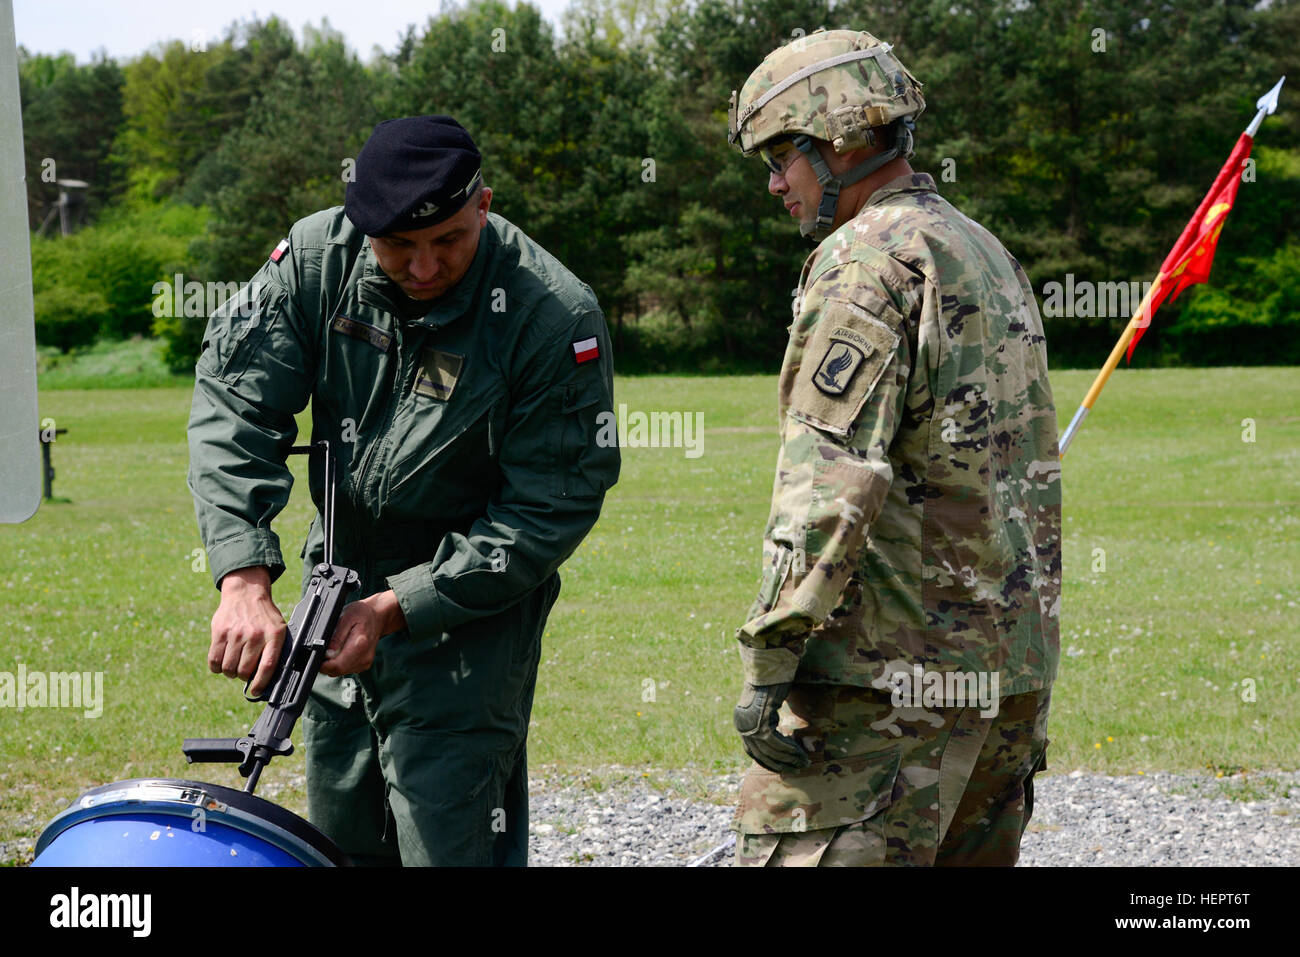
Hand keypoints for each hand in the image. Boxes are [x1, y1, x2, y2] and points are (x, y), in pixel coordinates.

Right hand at [209, 566, 286, 697]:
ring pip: (228, 668)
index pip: (267, 666)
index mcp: (274, 635)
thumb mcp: (278, 628)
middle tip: (243, 672)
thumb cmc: (264, 616)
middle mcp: (255, 635)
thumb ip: (275, 650)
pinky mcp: (220, 632)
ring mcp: (237, 633)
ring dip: (229, 672)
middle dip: (243, 676)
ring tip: (233, 666)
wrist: (246, 592)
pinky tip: (221, 663)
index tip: (256, 691)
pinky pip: (214, 659)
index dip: (261, 683)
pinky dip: (216, 667)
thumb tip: (270, 678)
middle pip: (244, 670)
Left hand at [319, 589, 405, 676]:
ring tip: (334, 647)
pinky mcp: (364, 665)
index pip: (338, 665)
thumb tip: (327, 654)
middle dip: (327, 664)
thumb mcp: (345, 618)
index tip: (318, 657)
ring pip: (341, 672)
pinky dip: (340, 663)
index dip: (324, 665)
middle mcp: (364, 656)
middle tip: (323, 650)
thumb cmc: (361, 614)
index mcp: (359, 644)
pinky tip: (342, 651)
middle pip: (338, 670)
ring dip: (333, 663)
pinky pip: (346, 669)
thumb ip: (336, 637)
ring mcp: (365, 662)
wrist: (378, 616)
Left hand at [733, 681, 810, 773]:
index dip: (768, 761)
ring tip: (804, 761)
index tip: (783, 767)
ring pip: (771, 750)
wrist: (769, 665)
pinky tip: (800, 752)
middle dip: (780, 763)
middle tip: (797, 768)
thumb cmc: (771, 682)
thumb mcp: (765, 706)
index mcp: (741, 722)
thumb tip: (776, 738)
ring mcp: (751, 724)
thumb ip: (766, 721)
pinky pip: (777, 742)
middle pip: (761, 754)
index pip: (751, 751)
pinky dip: (789, 749)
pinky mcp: (762, 720)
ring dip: (789, 758)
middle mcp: (743, 725)